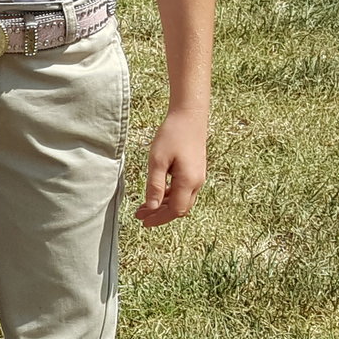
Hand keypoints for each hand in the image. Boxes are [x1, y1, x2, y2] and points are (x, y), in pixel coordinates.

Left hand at [136, 107, 208, 226]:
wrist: (189, 116)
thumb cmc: (172, 135)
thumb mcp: (158, 161)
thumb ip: (155, 185)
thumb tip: (151, 207)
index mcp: (188, 181)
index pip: (175, 210)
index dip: (159, 219)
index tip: (144, 222)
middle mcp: (197, 182)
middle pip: (179, 208)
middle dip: (160, 214)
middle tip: (140, 215)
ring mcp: (198, 177)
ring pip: (182, 200)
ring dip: (163, 205)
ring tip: (144, 206)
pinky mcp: (195, 171)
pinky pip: (183, 190)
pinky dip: (169, 195)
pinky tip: (157, 193)